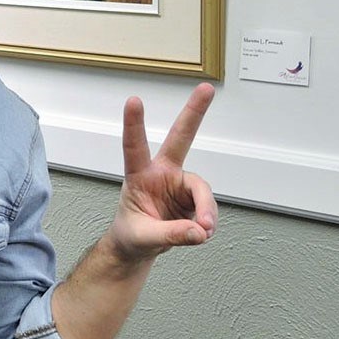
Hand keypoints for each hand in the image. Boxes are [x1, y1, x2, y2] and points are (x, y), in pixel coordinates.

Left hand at [105, 83, 217, 264]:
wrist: (137, 248)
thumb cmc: (131, 235)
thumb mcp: (143, 237)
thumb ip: (170, 234)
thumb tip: (199, 231)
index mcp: (139, 176)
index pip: (134, 147)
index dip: (134, 124)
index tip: (134, 100)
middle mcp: (161, 173)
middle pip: (181, 138)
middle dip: (194, 113)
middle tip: (206, 89)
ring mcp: (179, 184)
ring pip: (202, 189)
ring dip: (206, 210)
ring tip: (204, 230)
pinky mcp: (193, 198)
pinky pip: (207, 208)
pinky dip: (207, 221)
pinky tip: (201, 232)